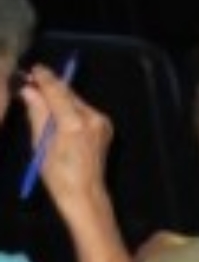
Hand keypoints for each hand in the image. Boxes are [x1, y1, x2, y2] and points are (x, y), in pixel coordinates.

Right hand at [19, 65, 112, 213]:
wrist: (85, 193)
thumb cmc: (58, 176)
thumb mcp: (41, 146)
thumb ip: (38, 115)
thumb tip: (29, 92)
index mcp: (74, 124)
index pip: (58, 93)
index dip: (46, 79)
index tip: (35, 69)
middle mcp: (92, 119)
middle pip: (69, 95)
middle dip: (52, 87)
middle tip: (34, 80)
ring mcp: (102, 122)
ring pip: (78, 102)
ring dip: (62, 98)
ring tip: (43, 100)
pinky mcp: (106, 126)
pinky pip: (86, 111)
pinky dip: (72, 109)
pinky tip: (60, 116)